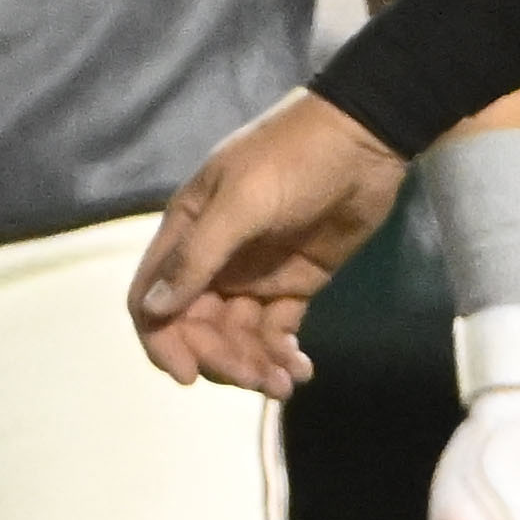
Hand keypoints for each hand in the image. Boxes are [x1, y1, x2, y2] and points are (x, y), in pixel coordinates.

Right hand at [130, 89, 407, 393]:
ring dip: (254, 365)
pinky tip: (301, 370)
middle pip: (197, 328)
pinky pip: (275, 331)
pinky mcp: (293, 284)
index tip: (189, 374)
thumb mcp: (241, 201)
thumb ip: (199, 256)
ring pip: (237, 336)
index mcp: (187, 234)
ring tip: (285, 383)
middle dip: (220, 358)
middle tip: (256, 377)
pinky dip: (282, 355)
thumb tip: (156, 309)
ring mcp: (253, 274)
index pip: (153, 300)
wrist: (365, 137)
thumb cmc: (294, 158)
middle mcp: (213, 260)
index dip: (162, 341)